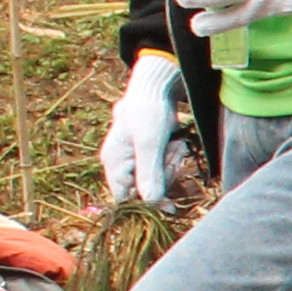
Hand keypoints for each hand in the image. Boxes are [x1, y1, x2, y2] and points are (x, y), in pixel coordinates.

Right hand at [99, 54, 186, 203]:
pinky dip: (172, 159)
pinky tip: (177, 144)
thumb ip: (149, 172)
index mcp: (113, 163)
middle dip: (165, 174)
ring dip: (171, 164)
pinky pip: (162, 168)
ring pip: (157, 179)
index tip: (169, 199)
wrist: (156, 89)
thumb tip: (150, 201)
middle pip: (145, 189)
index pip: (126, 198)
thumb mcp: (150, 143)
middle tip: (175, 153)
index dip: (147, 201)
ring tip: (177, 144)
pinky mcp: (147, 155)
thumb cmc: (148, 111)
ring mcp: (133, 160)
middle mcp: (120, 164)